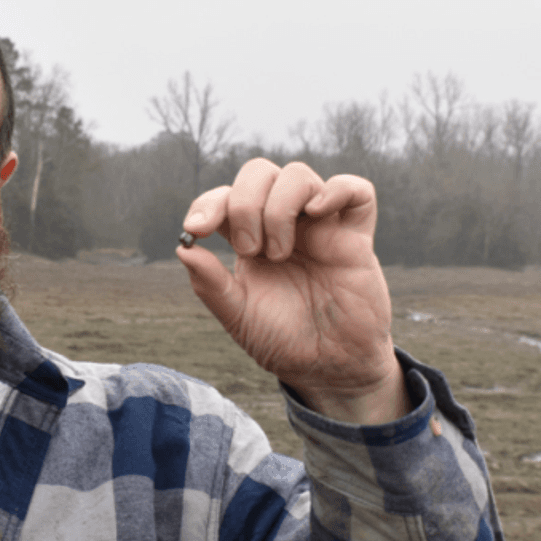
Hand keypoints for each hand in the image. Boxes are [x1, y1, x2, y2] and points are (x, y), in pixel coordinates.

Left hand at [176, 159, 409, 423]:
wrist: (328, 368)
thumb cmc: (283, 340)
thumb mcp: (237, 316)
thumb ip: (210, 284)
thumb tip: (183, 249)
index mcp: (250, 239)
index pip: (225, 197)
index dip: (207, 204)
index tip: (195, 229)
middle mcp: (283, 225)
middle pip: (259, 172)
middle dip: (244, 203)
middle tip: (249, 250)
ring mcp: (319, 227)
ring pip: (298, 175)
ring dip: (279, 207)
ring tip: (279, 254)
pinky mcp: (355, 238)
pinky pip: (356, 191)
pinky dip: (336, 190)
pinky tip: (318, 213)